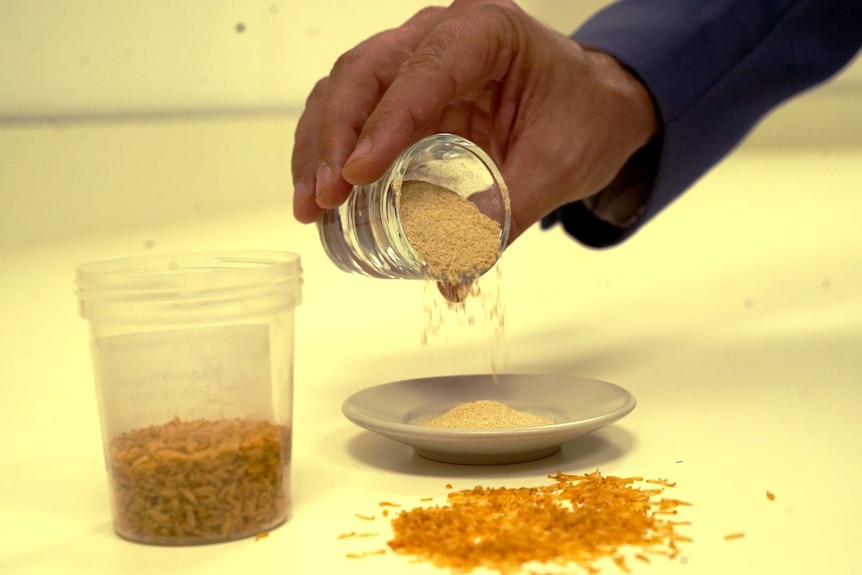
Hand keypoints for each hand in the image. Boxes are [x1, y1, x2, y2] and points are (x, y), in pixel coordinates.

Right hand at [292, 0, 657, 243]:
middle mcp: (439, 36)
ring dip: (318, 148)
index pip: (423, 70)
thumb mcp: (559, 164)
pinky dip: (328, 155)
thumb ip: (508, 211)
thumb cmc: (583, 116)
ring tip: (309, 206)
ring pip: (343, 90)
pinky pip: (351, 116)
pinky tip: (320, 197)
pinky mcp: (402, 97)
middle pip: (364, 73)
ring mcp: (413, 63)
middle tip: (325, 197)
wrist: (593, 107)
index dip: (384, 122)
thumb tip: (452, 268)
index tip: (359, 174)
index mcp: (485, 33)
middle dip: (334, 137)